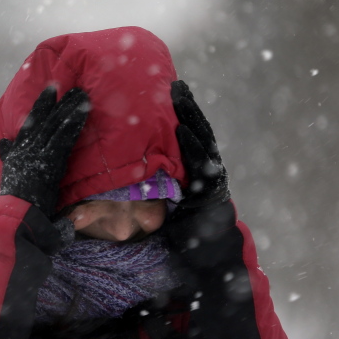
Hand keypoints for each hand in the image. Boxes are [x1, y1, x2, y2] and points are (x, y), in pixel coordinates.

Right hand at [0, 86, 89, 217]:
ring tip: (82, 96)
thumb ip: (7, 154)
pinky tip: (83, 114)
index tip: (50, 90)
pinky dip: (74, 124)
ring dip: (70, 109)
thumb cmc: (14, 197)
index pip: (30, 122)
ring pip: (56, 125)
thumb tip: (3, 141)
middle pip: (46, 120)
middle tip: (72, 88)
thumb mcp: (8, 171)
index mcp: (17, 149)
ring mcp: (38, 153)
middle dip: (59, 102)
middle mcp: (27, 147)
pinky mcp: (50, 161)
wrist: (16, 212)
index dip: (41, 105)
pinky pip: (64, 139)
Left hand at [166, 80, 234, 255]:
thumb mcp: (165, 196)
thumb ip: (154, 179)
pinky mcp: (211, 190)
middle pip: (198, 129)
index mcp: (197, 166)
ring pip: (202, 140)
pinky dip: (192, 146)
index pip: (190, 132)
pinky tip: (181, 130)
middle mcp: (207, 167)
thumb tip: (127, 165)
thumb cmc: (181, 225)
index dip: (183, 111)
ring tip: (179, 97)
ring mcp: (211, 177)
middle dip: (188, 106)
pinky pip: (200, 164)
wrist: (205, 253)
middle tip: (175, 84)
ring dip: (190, 117)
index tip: (172, 89)